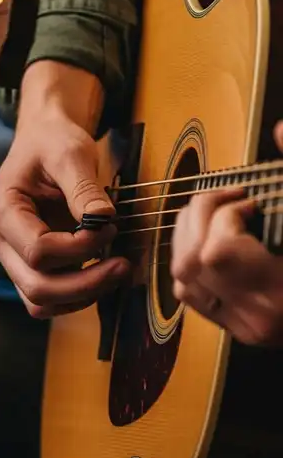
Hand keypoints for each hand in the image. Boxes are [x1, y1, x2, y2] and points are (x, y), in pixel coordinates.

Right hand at [0, 62, 129, 317]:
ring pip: (40, 302)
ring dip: (82, 295)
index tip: (110, 227)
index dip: (79, 248)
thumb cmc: (53, 142)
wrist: (45, 139)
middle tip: (123, 263)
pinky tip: (102, 272)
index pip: (37, 250)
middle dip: (85, 283)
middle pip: (36, 287)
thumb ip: (84, 189)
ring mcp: (9, 254)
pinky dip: (77, 295)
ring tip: (116, 270)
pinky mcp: (27, 263)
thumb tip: (103, 222)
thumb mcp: (71, 154)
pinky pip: (48, 298)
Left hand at [171, 122, 282, 346]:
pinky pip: (189, 295)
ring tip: (214, 215)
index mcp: (281, 289)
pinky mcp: (237, 329)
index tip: (249, 201)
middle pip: (195, 262)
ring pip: (184, 278)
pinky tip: (209, 243)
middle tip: (224, 199)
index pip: (220, 250)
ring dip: (189, 235)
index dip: (227, 214)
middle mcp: (257, 313)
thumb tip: (280, 129)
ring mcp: (244, 324)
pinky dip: (189, 263)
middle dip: (199, 217)